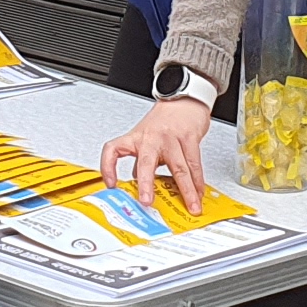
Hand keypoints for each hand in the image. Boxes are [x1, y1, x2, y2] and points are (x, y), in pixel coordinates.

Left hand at [100, 94, 211, 214]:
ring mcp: (171, 139)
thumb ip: (139, 159)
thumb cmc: (163, 120)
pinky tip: (199, 192)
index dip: (107, 167)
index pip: (112, 150)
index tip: (110, 184)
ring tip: (190, 206)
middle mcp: (151, 138)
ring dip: (186, 191)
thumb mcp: (144, 137)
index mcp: (136, 138)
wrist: (183, 100)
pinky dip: (197, 182)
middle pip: (146, 162)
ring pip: (179, 168)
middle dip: (146, 184)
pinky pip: (194, 164)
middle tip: (147, 201)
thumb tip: (137, 181)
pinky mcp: (189, 138)